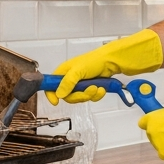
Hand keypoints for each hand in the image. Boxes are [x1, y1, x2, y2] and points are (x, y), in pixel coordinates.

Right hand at [49, 29, 163, 104]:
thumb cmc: (94, 61)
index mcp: (63, 72)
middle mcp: (70, 79)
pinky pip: (89, 98)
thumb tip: (59, 94)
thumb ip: (68, 82)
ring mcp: (80, 84)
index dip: (52, 94)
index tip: (56, 102)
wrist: (111, 62)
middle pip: (67, 96)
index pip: (51, 85)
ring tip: (97, 88)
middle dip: (79, 96)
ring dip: (89, 95)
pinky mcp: (89, 88)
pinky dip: (96, 95)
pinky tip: (102, 89)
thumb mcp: (78, 70)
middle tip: (88, 91)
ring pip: (79, 98)